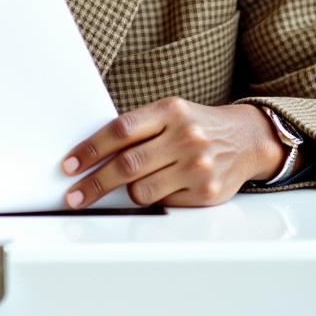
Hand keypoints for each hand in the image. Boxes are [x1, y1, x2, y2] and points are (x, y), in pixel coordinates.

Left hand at [61, 98, 284, 208]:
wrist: (246, 139)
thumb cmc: (196, 126)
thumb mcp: (170, 113)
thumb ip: (138, 129)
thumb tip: (92, 154)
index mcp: (170, 111)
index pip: (120, 130)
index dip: (90, 149)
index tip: (69, 165)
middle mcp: (185, 136)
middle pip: (127, 164)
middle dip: (94, 183)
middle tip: (74, 195)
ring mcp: (198, 165)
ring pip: (142, 190)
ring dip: (128, 193)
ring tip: (131, 186)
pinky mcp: (207, 192)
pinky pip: (164, 204)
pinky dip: (154, 200)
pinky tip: (163, 188)